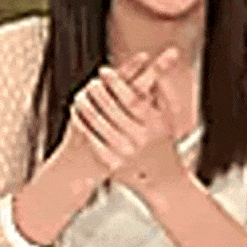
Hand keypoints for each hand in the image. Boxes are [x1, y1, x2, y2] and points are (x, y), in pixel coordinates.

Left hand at [55, 50, 153, 184]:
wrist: (162, 176)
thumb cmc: (162, 140)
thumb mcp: (168, 117)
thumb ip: (163, 93)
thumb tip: (157, 71)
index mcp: (155, 123)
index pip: (131, 98)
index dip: (116, 82)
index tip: (104, 70)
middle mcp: (141, 137)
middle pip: (112, 109)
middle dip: (99, 92)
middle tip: (91, 82)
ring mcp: (126, 152)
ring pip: (99, 124)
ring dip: (86, 106)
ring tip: (81, 95)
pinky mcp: (113, 163)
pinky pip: (92, 140)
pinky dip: (83, 125)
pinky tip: (78, 115)